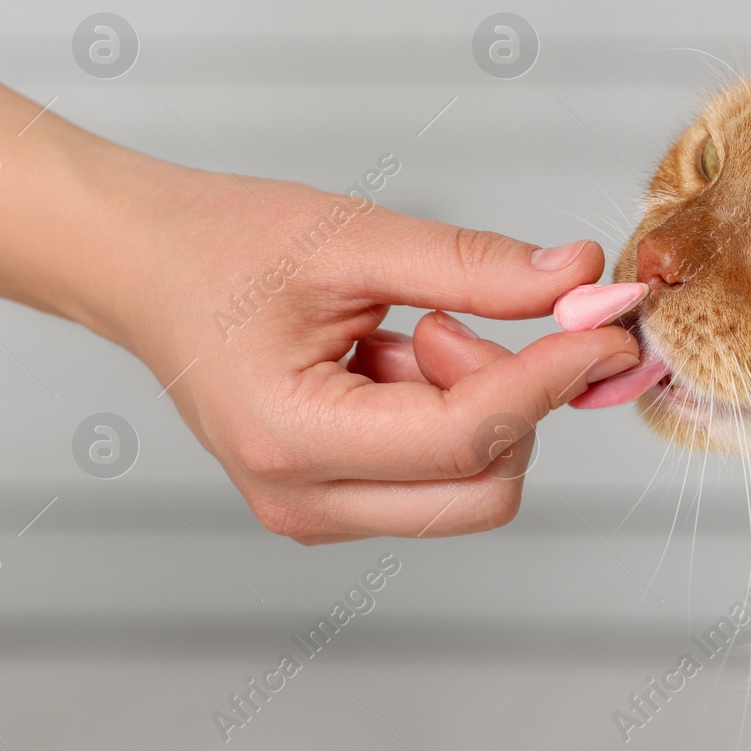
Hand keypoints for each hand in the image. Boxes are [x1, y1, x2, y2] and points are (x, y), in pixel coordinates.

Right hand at [107, 168, 638, 543]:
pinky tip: (389, 357)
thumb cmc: (222, 248)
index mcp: (293, 437)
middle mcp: (303, 499)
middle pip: (484, 486)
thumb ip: (473, 266)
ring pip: (469, 486)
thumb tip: (578, 278)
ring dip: (472, 404)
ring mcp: (314, 511)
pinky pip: (437, 478)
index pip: (469, 434)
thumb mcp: (354, 239)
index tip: (607, 329)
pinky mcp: (332, 501)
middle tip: (450, 320)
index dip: (551, 377)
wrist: (143, 267)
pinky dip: (446, 414)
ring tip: (402, 332)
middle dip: (506, 399)